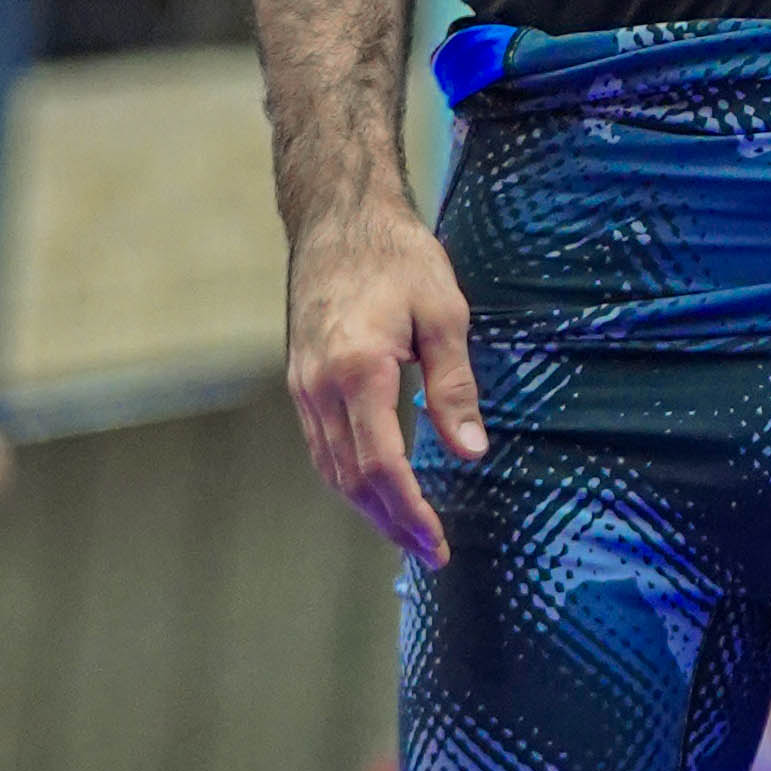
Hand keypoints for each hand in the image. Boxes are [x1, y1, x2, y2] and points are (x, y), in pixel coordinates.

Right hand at [287, 197, 484, 569]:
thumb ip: (454, 386)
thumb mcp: (444, 313)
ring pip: (330, 468)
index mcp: (358, 371)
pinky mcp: (300, 380)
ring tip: (407, 532)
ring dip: (367, 507)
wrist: (338, 218)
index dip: (409, 511)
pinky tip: (377, 489)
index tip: (438, 543)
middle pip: (351, 479)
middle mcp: (320, 387)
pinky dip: (349, 477)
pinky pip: (322, 446)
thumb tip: (470, 451)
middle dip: (390, 522)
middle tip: (429, 552)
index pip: (381, 465)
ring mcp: (303, 385)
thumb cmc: (398, 257)